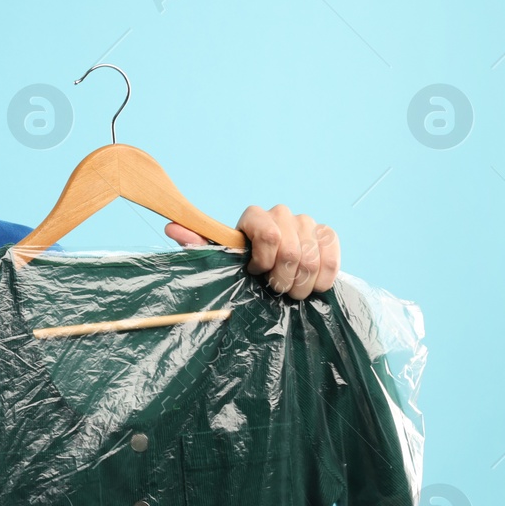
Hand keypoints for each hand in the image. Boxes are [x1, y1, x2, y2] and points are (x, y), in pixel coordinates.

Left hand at [165, 205, 339, 298]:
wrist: (270, 275)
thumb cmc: (239, 267)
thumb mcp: (216, 259)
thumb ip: (198, 244)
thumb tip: (172, 228)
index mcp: (254, 217)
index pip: (268, 233)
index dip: (264, 260)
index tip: (255, 272)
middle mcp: (282, 214)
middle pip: (291, 250)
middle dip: (281, 278)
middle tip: (273, 289)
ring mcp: (307, 223)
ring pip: (312, 257)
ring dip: (300, 283)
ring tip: (290, 291)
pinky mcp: (327, 236)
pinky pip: (333, 255)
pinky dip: (323, 277)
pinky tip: (312, 285)